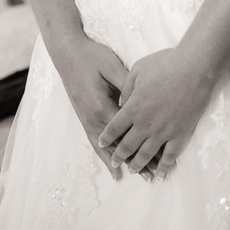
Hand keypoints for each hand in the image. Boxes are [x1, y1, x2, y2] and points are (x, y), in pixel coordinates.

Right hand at [56, 35, 156, 181]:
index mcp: (103, 107)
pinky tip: (115, 171)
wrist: (68, 54)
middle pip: (120, 146)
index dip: (146, 144)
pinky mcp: (85, 119)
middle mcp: (94, 119)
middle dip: (139, 160)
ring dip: (125, 163)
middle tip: (156, 175)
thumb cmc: (92, 57)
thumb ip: (128, 85)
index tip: (162, 156)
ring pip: (109, 150)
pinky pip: (97, 145)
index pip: (129, 132)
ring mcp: (88, 121)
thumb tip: (144, 102)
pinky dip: (107, 159)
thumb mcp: (112, 67)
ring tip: (141, 176)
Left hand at [97, 47, 215, 179]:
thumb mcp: (138, 69)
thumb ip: (126, 88)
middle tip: (114, 162)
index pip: (115, 127)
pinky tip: (160, 174)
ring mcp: (164, 132)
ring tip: (133, 170)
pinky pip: (170, 156)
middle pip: (128, 145)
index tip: (101, 142)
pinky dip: (164, 167)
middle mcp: (146, 124)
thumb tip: (121, 103)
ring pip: (146, 154)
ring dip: (138, 164)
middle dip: (119, 155)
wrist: (194, 68)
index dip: (107, 137)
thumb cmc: (165, 64)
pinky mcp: (181, 134)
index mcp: (133, 108)